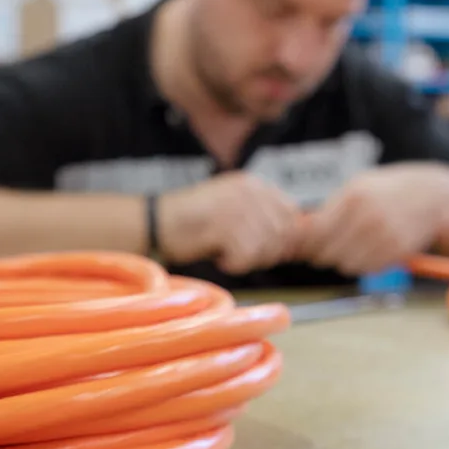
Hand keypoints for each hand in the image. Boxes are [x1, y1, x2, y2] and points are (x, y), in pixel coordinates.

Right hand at [157, 172, 303, 274]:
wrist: (155, 223)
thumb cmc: (193, 222)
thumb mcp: (233, 209)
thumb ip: (263, 218)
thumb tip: (293, 242)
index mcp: (254, 184)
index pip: (291, 214)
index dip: (282, 238)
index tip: (261, 249)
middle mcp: (250, 191)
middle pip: (282, 234)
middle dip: (265, 252)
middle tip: (239, 253)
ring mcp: (239, 208)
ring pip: (266, 248)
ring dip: (247, 258)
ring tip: (224, 251)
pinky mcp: (226, 226)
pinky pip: (246, 258)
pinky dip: (232, 264)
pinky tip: (216, 255)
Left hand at [297, 164, 448, 275]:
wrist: (430, 195)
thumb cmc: (386, 191)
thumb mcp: (357, 187)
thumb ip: (330, 208)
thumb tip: (301, 234)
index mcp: (353, 196)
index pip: (317, 232)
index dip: (309, 244)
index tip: (309, 247)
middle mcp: (368, 216)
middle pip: (329, 252)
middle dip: (324, 255)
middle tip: (329, 250)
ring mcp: (384, 235)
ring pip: (346, 265)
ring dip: (344, 261)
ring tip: (354, 248)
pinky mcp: (397, 250)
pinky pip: (368, 269)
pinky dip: (364, 265)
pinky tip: (371, 251)